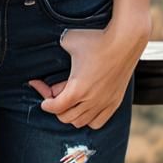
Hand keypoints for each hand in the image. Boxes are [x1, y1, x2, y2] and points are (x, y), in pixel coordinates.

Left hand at [27, 14, 150, 128]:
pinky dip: (88, 119)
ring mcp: (104, 103)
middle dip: (55, 106)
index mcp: (77, 89)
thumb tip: (52, 50)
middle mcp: (90, 101)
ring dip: (70, 113)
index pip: (55, 107)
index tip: (37, 86)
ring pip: (81, 122)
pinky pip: (98, 122)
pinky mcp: (115, 102)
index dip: (44, 101)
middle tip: (53, 91)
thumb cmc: (96, 39)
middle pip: (65, 117)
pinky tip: (85, 105)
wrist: (125, 41)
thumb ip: (57, 48)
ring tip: (69, 97)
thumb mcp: (68, 40)